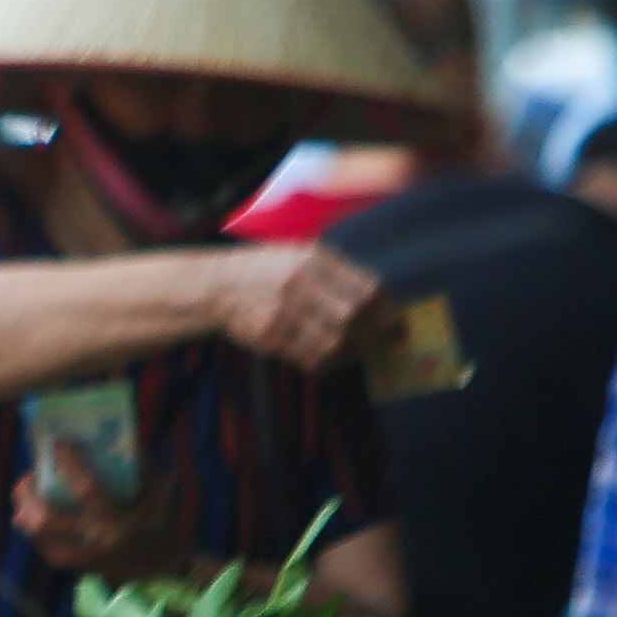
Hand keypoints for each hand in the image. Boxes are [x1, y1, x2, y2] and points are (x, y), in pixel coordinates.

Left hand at [11, 443, 190, 577]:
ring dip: (24, 509)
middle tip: (30, 474)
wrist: (155, 567)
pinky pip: (39, 543)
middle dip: (29, 493)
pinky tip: (32, 509)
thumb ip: (140, 466)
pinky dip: (31, 524)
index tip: (58, 444)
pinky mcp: (69, 565)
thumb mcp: (158, 493)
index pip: (87, 490)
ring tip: (26, 490)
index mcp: (118, 523)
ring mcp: (78, 557)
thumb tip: (117, 437)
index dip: (70, 465)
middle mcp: (94, 543)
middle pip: (45, 519)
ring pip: (36, 534)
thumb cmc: (157, 523)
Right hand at [202, 243, 382, 366]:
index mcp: (312, 260)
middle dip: (376, 333)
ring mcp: (281, 312)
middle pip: (352, 317)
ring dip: (354, 351)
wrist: (219, 284)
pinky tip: (335, 357)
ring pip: (333, 342)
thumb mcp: (303, 254)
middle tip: (388, 340)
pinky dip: (329, 362)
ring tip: (362, 350)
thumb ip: (338, 272)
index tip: (397, 319)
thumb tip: (379, 298)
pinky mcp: (268, 337)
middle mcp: (297, 284)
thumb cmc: (269, 268)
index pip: (363, 289)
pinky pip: (308, 357)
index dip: (387, 309)